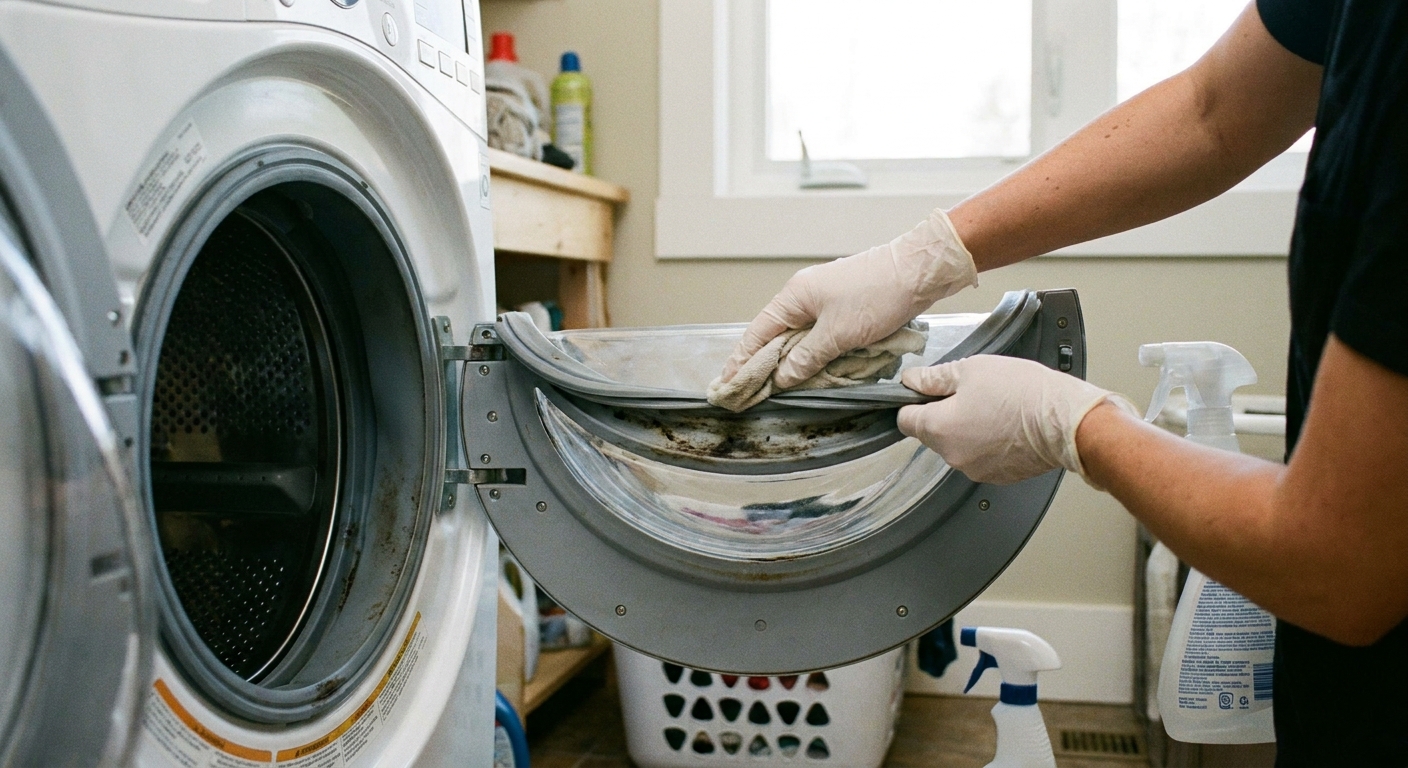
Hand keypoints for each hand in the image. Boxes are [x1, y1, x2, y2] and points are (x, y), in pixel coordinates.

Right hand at [720, 209, 977, 388]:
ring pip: (798, 337)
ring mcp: (825, 300)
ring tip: (775, 389)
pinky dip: (812, 354)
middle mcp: (804, 296)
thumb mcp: (838, 335)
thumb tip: (782, 378)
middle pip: (774, 336)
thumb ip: (806, 358)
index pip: (757, 334)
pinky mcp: (845, 306)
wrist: (920, 270)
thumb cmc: (878, 295)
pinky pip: (819, 335)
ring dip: (789, 362)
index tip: (727, 384)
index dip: (740, 361)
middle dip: (762, 365)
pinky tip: (811, 372)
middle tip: (748, 393)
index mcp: (794, 297)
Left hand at [897, 355, 1138, 484]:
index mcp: (938, 429)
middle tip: (969, 394)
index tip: (926, 392)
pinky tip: (1005, 426)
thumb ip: (934, 378)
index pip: (905, 420)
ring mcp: (974, 469)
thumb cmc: (1022, 392)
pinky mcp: (997, 476)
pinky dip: (987, 444)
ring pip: (957, 446)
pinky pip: (980, 457)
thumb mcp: (971, 370)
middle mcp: (951, 455)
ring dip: (966, 430)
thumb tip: (911, 380)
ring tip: (993, 408)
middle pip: (931, 434)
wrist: (1065, 421)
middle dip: (943, 415)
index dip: (912, 403)